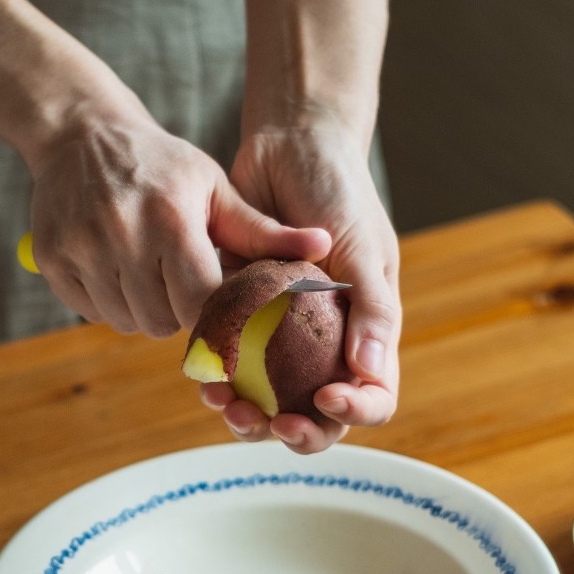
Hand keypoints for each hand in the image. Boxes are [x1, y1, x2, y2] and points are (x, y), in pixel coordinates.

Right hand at [25, 101, 330, 336]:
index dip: (214, 314)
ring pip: (125, 322)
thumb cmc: (163, 165)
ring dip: (143, 311)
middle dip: (178, 314)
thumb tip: (324, 247)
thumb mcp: (215, 188)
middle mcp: (122, 235)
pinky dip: (107, 303)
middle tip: (181, 286)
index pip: (201, 302)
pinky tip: (115, 269)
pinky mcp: (51, 259)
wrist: (81, 133)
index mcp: (172, 219)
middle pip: (162, 321)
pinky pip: (90, 312)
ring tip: (149, 274)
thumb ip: (264, 230)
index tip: (220, 307)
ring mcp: (80, 248)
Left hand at [200, 122, 400, 452]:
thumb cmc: (339, 191)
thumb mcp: (364, 247)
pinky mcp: (240, 316)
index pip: (371, 395)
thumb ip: (372, 310)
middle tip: (267, 421)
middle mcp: (325, 343)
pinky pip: (229, 363)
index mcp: (365, 333)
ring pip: (267, 399)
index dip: (353, 411)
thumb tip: (370, 372)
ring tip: (222, 402)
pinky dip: (217, 377)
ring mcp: (281, 335)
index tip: (324, 397)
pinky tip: (201, 375)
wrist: (290, 144)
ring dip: (247, 413)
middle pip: (315, 413)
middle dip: (292, 429)